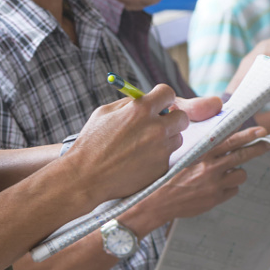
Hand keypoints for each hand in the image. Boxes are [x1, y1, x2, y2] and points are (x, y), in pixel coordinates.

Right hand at [62, 84, 189, 201]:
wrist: (88, 176)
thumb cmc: (92, 143)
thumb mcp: (106, 113)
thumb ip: (129, 104)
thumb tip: (145, 99)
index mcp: (141, 110)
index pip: (168, 93)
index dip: (164, 98)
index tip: (160, 104)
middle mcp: (156, 129)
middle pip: (182, 117)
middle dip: (173, 119)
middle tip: (161, 124)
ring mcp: (161, 150)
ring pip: (178, 138)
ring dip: (167, 139)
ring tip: (146, 145)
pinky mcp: (162, 168)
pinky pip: (168, 157)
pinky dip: (158, 157)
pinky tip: (140, 161)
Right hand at [132, 126, 269, 227]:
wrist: (156, 201)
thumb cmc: (168, 176)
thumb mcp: (183, 156)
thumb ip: (202, 149)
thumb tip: (220, 139)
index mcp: (202, 153)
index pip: (230, 140)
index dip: (247, 134)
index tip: (260, 130)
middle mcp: (210, 167)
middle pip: (242, 156)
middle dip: (258, 148)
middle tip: (267, 144)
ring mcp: (215, 184)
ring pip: (240, 174)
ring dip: (236, 174)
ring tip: (224, 175)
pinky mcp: (215, 199)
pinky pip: (233, 191)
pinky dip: (228, 188)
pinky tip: (215, 188)